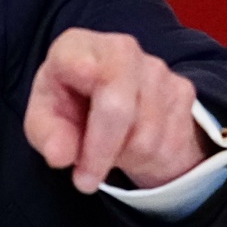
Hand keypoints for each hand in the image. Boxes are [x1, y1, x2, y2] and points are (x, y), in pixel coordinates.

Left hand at [24, 28, 207, 192]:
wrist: (105, 96)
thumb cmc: (68, 104)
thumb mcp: (44, 120)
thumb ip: (47, 135)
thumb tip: (59, 155)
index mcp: (77, 46)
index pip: (84, 75)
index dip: (83, 124)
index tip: (75, 165)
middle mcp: (120, 48)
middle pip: (120, 108)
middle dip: (103, 151)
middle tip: (85, 180)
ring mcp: (156, 68)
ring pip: (147, 135)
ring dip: (125, 156)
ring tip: (108, 147)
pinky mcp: (182, 88)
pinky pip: (170, 142)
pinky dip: (149, 157)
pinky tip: (131, 143)